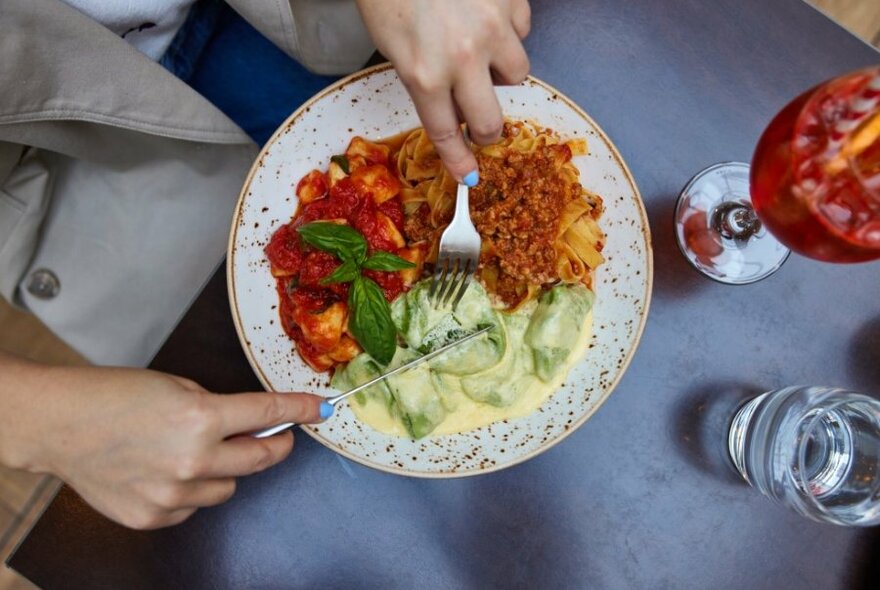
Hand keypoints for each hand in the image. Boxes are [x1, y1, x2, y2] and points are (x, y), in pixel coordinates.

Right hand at [0, 358, 325, 529]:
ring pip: (229, 487)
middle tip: (276, 438)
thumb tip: (255, 426)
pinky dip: (191, 489)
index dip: (300, 411)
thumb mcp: (180, 387)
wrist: (62, 425)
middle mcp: (193, 460)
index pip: (269, 415)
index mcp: (201, 418)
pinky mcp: (155, 516)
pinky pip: (194, 505)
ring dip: (226, 469)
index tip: (321, 411)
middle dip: (276, 446)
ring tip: (192, 451)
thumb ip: (221, 409)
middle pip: (261, 461)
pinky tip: (165, 470)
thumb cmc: (116, 396)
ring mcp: (173, 494)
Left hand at [356, 0, 530, 183]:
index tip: (470, 176)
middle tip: (480, 118)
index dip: (460, 161)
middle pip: (492, 122)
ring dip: (499, 69)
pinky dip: (507, 29)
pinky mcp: (512, 2)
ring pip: (516, 74)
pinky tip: (485, 13)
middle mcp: (462, 59)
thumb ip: (421, 79)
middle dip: (487, 128)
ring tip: (478, 47)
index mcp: (423, 75)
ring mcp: (493, 29)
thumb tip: (451, 108)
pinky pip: (521, 30)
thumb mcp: (390, 43)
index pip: (447, 134)